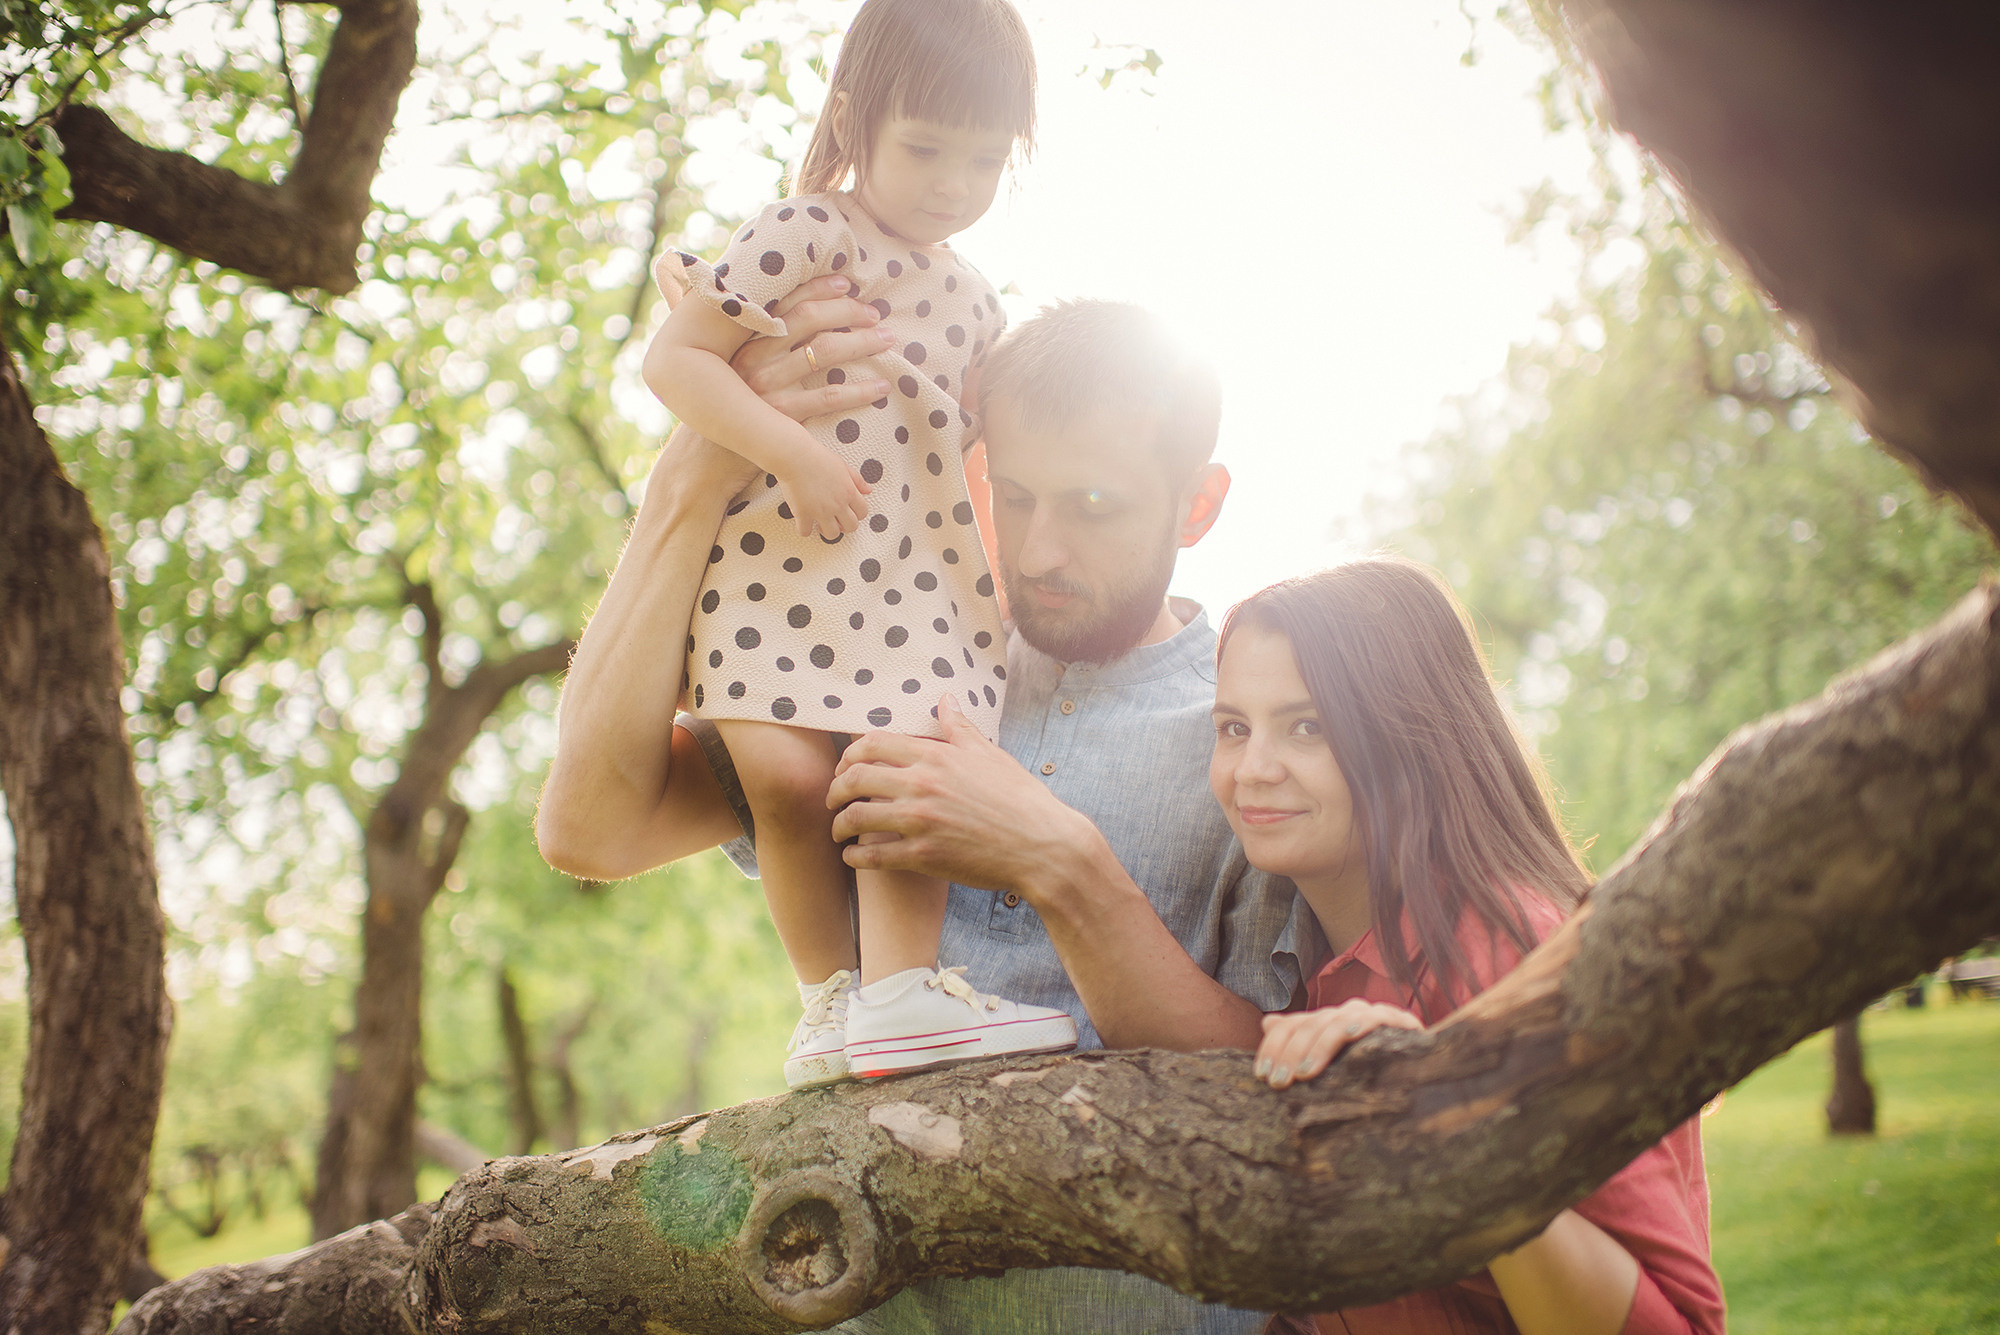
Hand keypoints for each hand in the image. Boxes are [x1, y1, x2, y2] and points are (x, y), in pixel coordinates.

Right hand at [654, 261, 894, 424]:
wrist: (706, 461)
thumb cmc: (722, 412)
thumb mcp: (729, 371)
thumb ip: (752, 345)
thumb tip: (783, 319)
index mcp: (742, 340)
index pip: (784, 301)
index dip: (818, 289)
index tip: (846, 284)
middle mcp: (753, 357)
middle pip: (809, 320)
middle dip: (847, 312)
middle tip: (876, 315)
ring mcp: (766, 386)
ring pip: (823, 353)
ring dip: (860, 343)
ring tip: (886, 341)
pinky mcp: (780, 417)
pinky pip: (828, 399)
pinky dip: (859, 391)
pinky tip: (880, 387)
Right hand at [776, 442, 872, 537]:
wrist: (795, 456)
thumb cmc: (817, 457)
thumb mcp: (843, 466)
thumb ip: (857, 480)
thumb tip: (868, 490)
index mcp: (849, 492)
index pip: (863, 512)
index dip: (857, 514)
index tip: (848, 512)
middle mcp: (838, 504)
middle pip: (851, 527)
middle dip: (845, 525)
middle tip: (837, 521)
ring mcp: (821, 511)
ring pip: (832, 534)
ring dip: (828, 531)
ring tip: (821, 523)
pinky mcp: (803, 514)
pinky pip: (806, 532)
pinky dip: (805, 530)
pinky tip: (804, 522)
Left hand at [829, 695, 1099, 893]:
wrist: (1042, 845)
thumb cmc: (1020, 798)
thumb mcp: (990, 754)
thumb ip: (959, 727)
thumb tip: (945, 697)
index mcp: (936, 756)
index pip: (872, 744)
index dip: (849, 755)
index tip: (844, 768)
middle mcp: (922, 785)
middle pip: (855, 778)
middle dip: (835, 789)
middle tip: (833, 800)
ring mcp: (920, 821)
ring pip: (857, 817)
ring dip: (839, 824)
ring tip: (839, 830)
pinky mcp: (923, 856)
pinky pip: (873, 855)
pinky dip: (855, 856)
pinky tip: (853, 856)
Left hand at [1254, 1000, 1422, 1089]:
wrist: (1425, 1067)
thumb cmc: (1371, 1070)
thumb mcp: (1331, 1061)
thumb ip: (1300, 1041)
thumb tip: (1266, 1022)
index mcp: (1326, 1021)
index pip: (1291, 1025)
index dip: (1273, 1046)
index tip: (1262, 1075)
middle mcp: (1344, 1013)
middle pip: (1308, 1025)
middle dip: (1288, 1053)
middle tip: (1277, 1082)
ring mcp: (1368, 1014)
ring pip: (1333, 1023)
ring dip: (1316, 1048)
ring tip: (1303, 1074)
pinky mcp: (1395, 1020)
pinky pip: (1371, 1019)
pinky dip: (1356, 1026)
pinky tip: (1347, 1037)